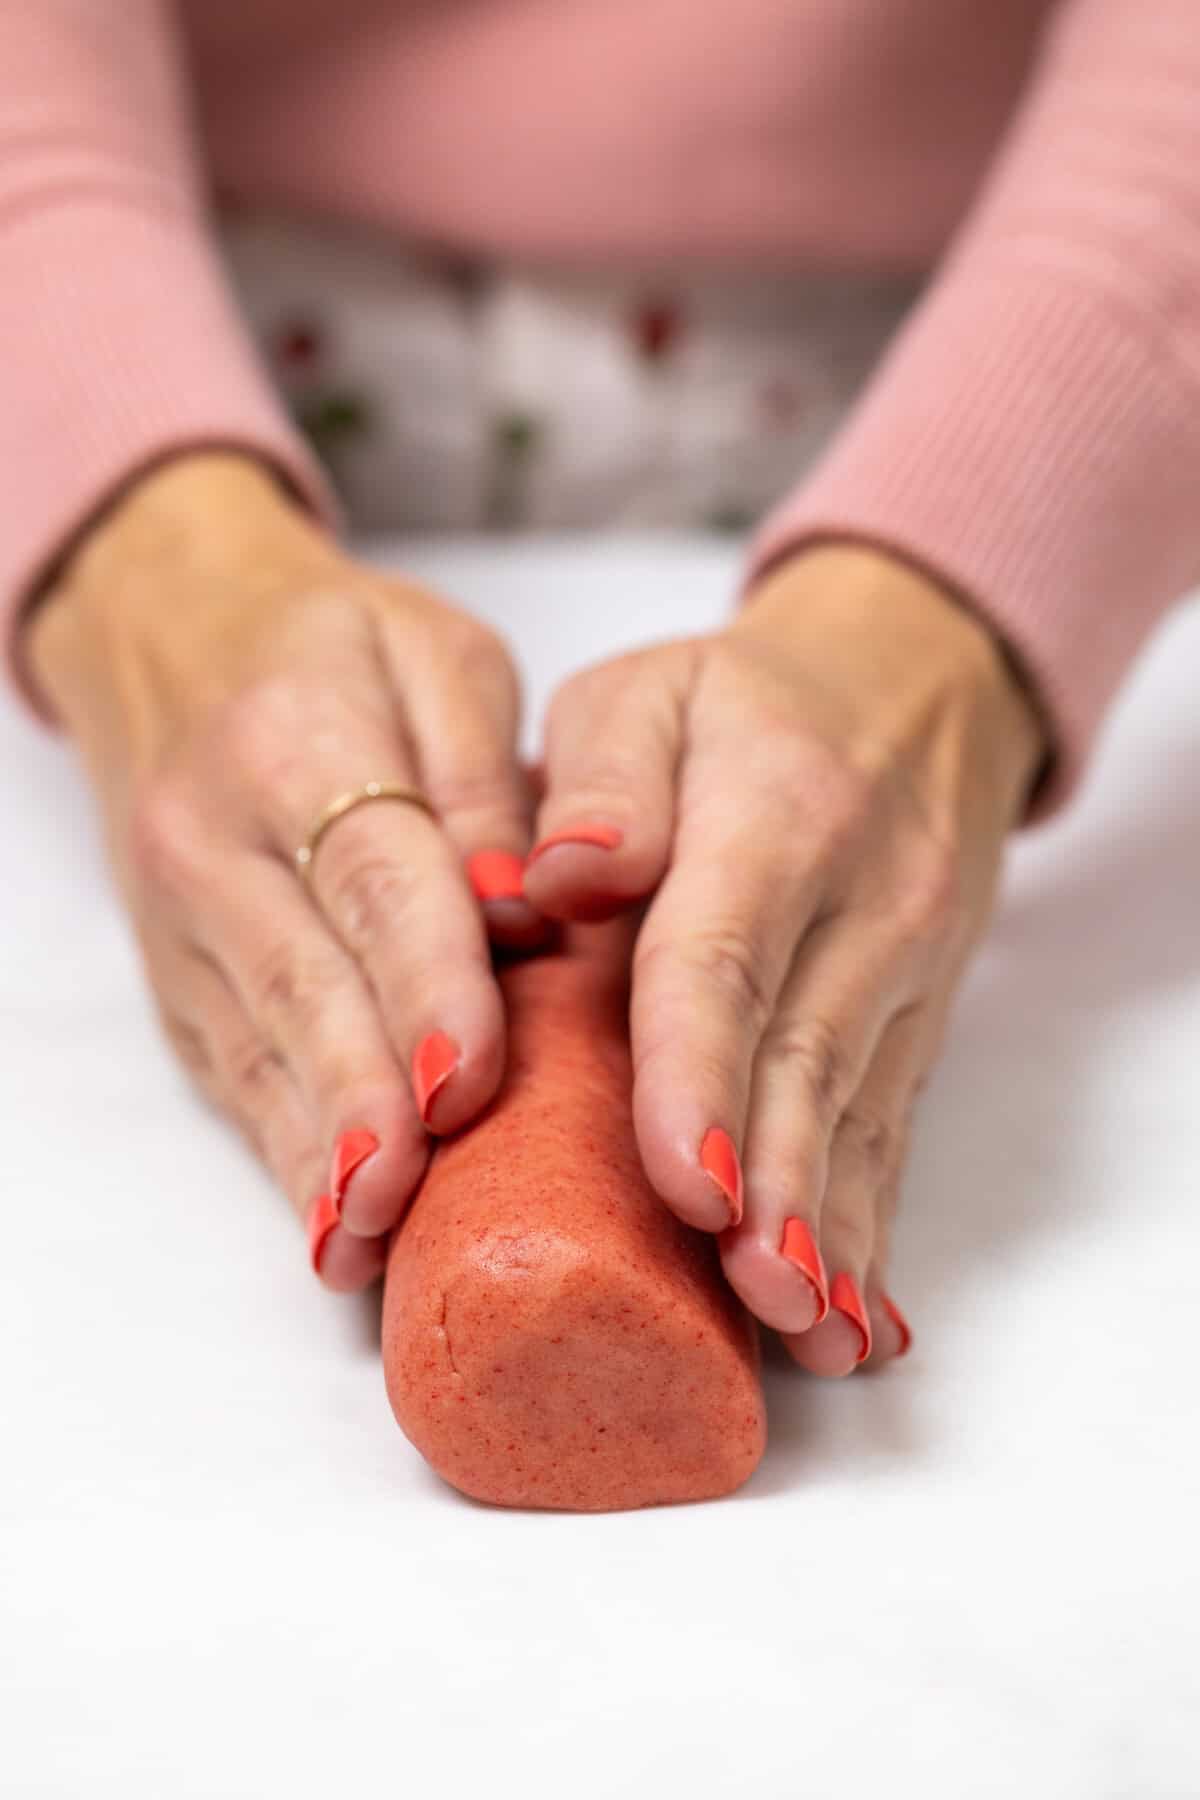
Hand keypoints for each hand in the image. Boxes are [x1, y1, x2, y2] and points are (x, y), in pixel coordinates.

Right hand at [26, 453, 540, 1289]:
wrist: (172, 639)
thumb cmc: (337, 651)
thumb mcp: (436, 656)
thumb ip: (482, 771)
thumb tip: (526, 896)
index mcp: (297, 741)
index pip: (373, 877)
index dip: (423, 981)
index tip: (468, 1074)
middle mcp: (219, 843)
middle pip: (303, 983)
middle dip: (362, 1095)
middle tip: (416, 1186)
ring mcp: (183, 924)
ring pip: (257, 1049)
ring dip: (315, 1151)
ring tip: (369, 1239)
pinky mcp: (178, 982)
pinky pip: (233, 1075)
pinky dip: (284, 1153)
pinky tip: (332, 1223)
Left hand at [525, 543, 1046, 1371]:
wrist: (913, 696)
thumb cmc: (739, 707)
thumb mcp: (650, 691)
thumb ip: (601, 775)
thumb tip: (559, 876)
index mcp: (772, 809)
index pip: (727, 953)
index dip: (702, 1070)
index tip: (683, 1178)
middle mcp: (858, 899)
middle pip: (807, 1054)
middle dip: (777, 1182)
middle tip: (751, 1289)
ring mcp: (904, 969)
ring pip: (859, 1106)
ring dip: (829, 1221)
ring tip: (804, 1325)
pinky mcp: (917, 1021)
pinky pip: (890, 1126)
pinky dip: (870, 1222)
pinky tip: (853, 1310)